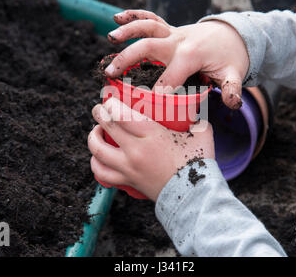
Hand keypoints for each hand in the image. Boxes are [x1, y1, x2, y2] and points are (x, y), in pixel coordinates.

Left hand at [88, 98, 214, 200]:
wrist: (195, 197)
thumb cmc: (199, 163)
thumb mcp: (201, 134)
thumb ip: (196, 119)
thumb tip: (194, 111)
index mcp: (151, 135)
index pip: (120, 114)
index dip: (110, 103)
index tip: (111, 99)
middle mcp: (135, 151)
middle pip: (105, 127)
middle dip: (98, 113)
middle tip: (100, 109)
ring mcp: (129, 168)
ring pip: (98, 151)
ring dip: (93, 137)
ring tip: (98, 131)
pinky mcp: (128, 181)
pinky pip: (102, 174)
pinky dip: (96, 163)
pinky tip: (99, 156)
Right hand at [105, 10, 248, 109]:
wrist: (234, 35)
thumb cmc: (232, 57)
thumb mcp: (235, 73)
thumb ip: (232, 89)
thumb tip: (233, 104)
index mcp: (191, 55)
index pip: (169, 77)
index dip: (157, 93)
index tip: (143, 105)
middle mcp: (178, 41)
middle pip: (149, 47)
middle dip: (128, 59)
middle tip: (110, 73)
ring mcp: (173, 33)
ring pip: (147, 27)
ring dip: (127, 31)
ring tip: (110, 39)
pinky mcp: (170, 30)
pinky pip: (151, 19)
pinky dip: (134, 16)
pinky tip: (117, 19)